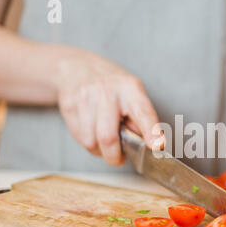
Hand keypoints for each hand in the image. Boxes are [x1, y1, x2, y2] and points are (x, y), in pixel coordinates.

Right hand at [54, 49, 163, 165]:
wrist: (77, 67)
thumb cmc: (112, 86)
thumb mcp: (133, 93)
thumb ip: (140, 118)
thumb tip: (145, 143)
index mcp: (130, 89)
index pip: (143, 114)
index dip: (151, 132)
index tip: (157, 145)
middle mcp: (107, 92)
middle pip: (108, 137)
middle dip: (114, 156)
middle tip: (118, 159)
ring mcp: (85, 98)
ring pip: (91, 142)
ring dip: (99, 150)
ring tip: (104, 139)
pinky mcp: (69, 106)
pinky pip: (79, 138)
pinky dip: (88, 142)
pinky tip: (92, 131)